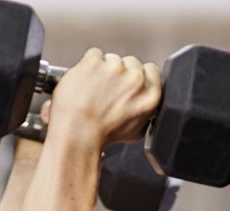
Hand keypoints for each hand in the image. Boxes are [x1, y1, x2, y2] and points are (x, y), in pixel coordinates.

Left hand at [47, 48, 161, 150]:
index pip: (151, 70)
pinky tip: (84, 82)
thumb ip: (143, 113)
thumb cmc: (100, 136)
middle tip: (105, 90)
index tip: (127, 80)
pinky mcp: (96, 62)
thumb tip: (139, 106)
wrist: (78, 134)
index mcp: (149, 95)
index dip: (137, 74)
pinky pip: (93, 55)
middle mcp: (135, 79)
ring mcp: (115, 68)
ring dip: (101, 70)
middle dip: (118, 74)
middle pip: (130, 63)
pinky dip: (87, 66)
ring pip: (110, 59)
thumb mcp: (134, 132)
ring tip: (92, 89)